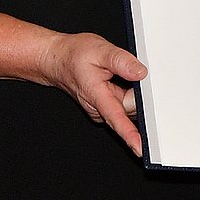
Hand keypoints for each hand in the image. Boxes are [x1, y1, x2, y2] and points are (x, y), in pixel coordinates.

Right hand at [36, 32, 146, 155]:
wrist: (58, 60)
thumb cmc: (74, 56)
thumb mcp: (100, 50)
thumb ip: (121, 61)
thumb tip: (140, 72)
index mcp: (97, 96)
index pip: (117, 119)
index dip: (129, 135)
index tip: (141, 148)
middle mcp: (99, 109)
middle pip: (131, 110)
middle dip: (139, 93)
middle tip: (131, 70)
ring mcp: (103, 111)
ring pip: (129, 108)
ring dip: (134, 94)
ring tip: (119, 74)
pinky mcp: (106, 109)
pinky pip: (126, 106)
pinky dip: (130, 94)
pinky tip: (120, 80)